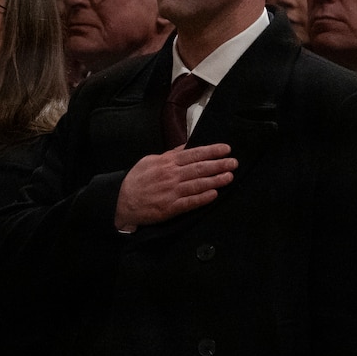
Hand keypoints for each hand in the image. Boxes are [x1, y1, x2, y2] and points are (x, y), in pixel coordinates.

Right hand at [115, 143, 235, 230]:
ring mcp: (171, 192)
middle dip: (219, 165)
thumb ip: (169, 154)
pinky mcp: (170, 208)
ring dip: (215, 180)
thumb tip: (186, 147)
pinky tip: (214, 194)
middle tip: (234, 163)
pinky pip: (189, 202)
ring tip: (230, 177)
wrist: (122, 202)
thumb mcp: (150, 161)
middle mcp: (171, 176)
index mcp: (167, 162)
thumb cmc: (136, 181)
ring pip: (198, 185)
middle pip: (199, 168)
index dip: (211, 151)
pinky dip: (202, 198)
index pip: (194, 154)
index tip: (226, 149)